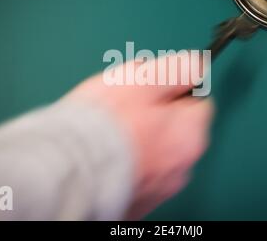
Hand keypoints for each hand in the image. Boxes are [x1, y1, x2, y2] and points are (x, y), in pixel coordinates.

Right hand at [64, 51, 213, 218]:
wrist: (68, 168)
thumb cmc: (106, 123)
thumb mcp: (144, 79)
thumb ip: (176, 70)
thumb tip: (197, 64)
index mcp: (190, 134)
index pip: (198, 103)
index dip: (174, 90)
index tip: (152, 88)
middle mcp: (182, 165)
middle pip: (176, 129)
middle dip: (157, 115)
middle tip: (125, 108)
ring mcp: (160, 187)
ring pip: (157, 152)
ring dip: (142, 141)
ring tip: (112, 133)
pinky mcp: (138, 202)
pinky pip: (139, 172)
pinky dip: (130, 164)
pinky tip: (109, 156)